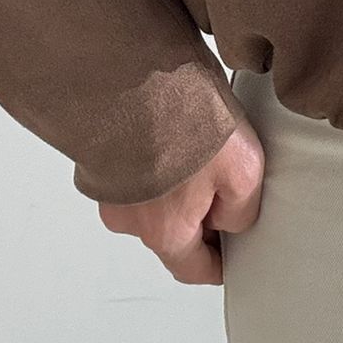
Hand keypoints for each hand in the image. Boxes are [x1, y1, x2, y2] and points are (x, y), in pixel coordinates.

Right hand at [97, 114, 265, 284]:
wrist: (132, 73)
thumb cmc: (181, 118)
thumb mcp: (242, 171)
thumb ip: (241, 211)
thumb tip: (229, 222)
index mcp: (164, 231)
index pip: (193, 269)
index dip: (218, 263)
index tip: (230, 254)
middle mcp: (129, 218)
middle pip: (172, 230)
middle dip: (198, 210)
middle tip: (221, 173)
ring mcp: (109, 186)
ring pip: (152, 198)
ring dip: (173, 179)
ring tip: (193, 140)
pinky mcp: (100, 156)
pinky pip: (133, 169)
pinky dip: (150, 157)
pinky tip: (169, 128)